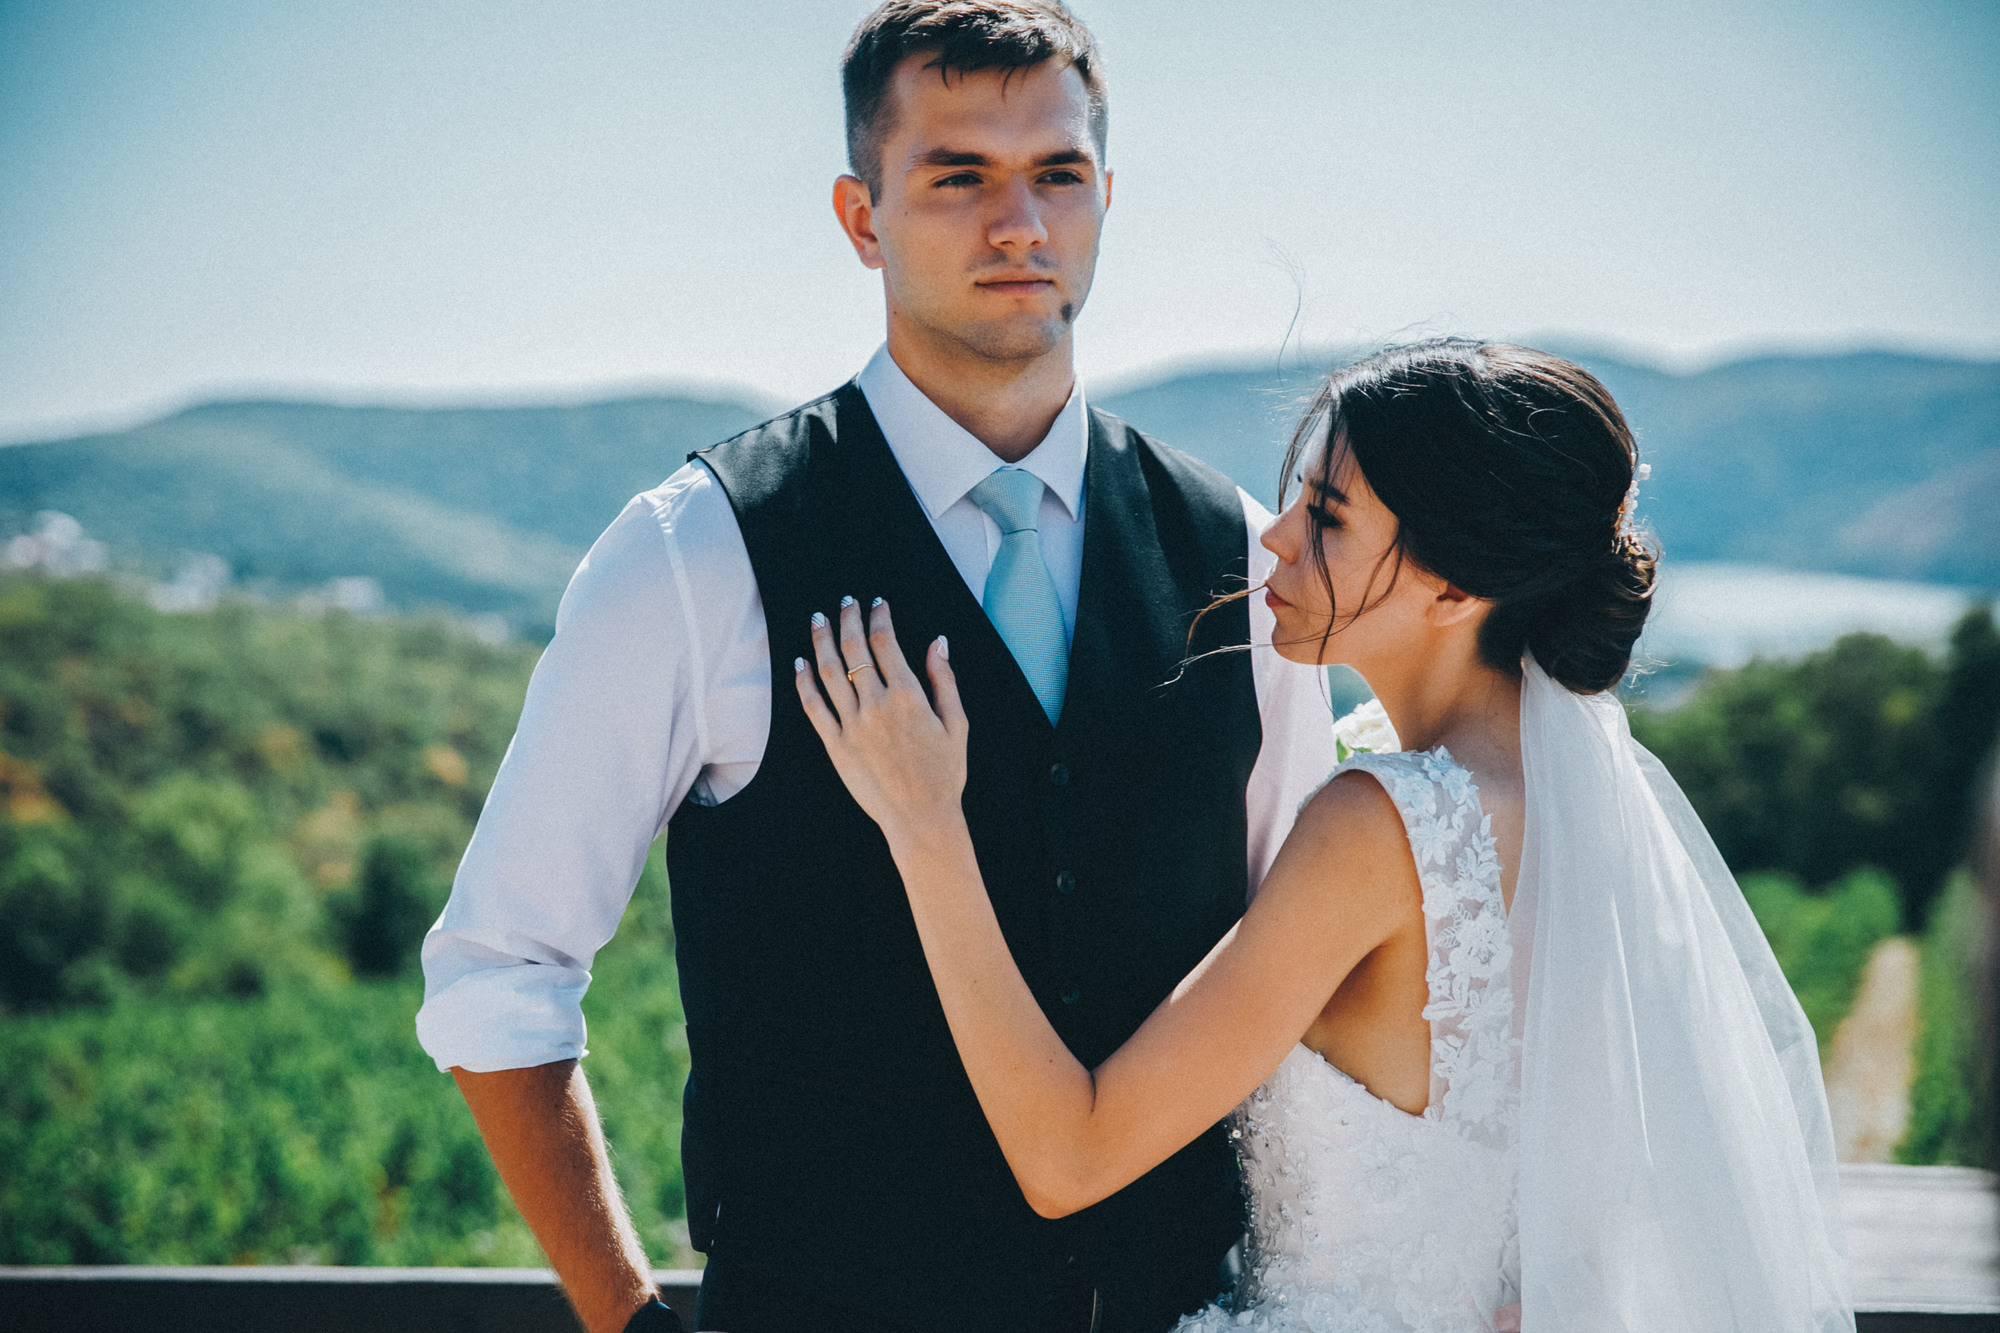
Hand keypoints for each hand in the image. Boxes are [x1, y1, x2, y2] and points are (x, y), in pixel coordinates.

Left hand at [795, 596, 967, 846]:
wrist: (920, 817)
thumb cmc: (944, 773)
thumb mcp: (956, 724)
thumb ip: (944, 680)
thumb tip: (937, 642)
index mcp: (909, 696)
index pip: (886, 642)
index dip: (879, 617)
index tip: (877, 604)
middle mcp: (876, 705)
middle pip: (854, 649)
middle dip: (848, 619)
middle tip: (846, 601)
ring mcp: (852, 725)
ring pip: (829, 671)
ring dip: (821, 640)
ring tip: (818, 619)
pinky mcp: (835, 745)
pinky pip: (813, 707)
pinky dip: (804, 681)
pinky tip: (800, 663)